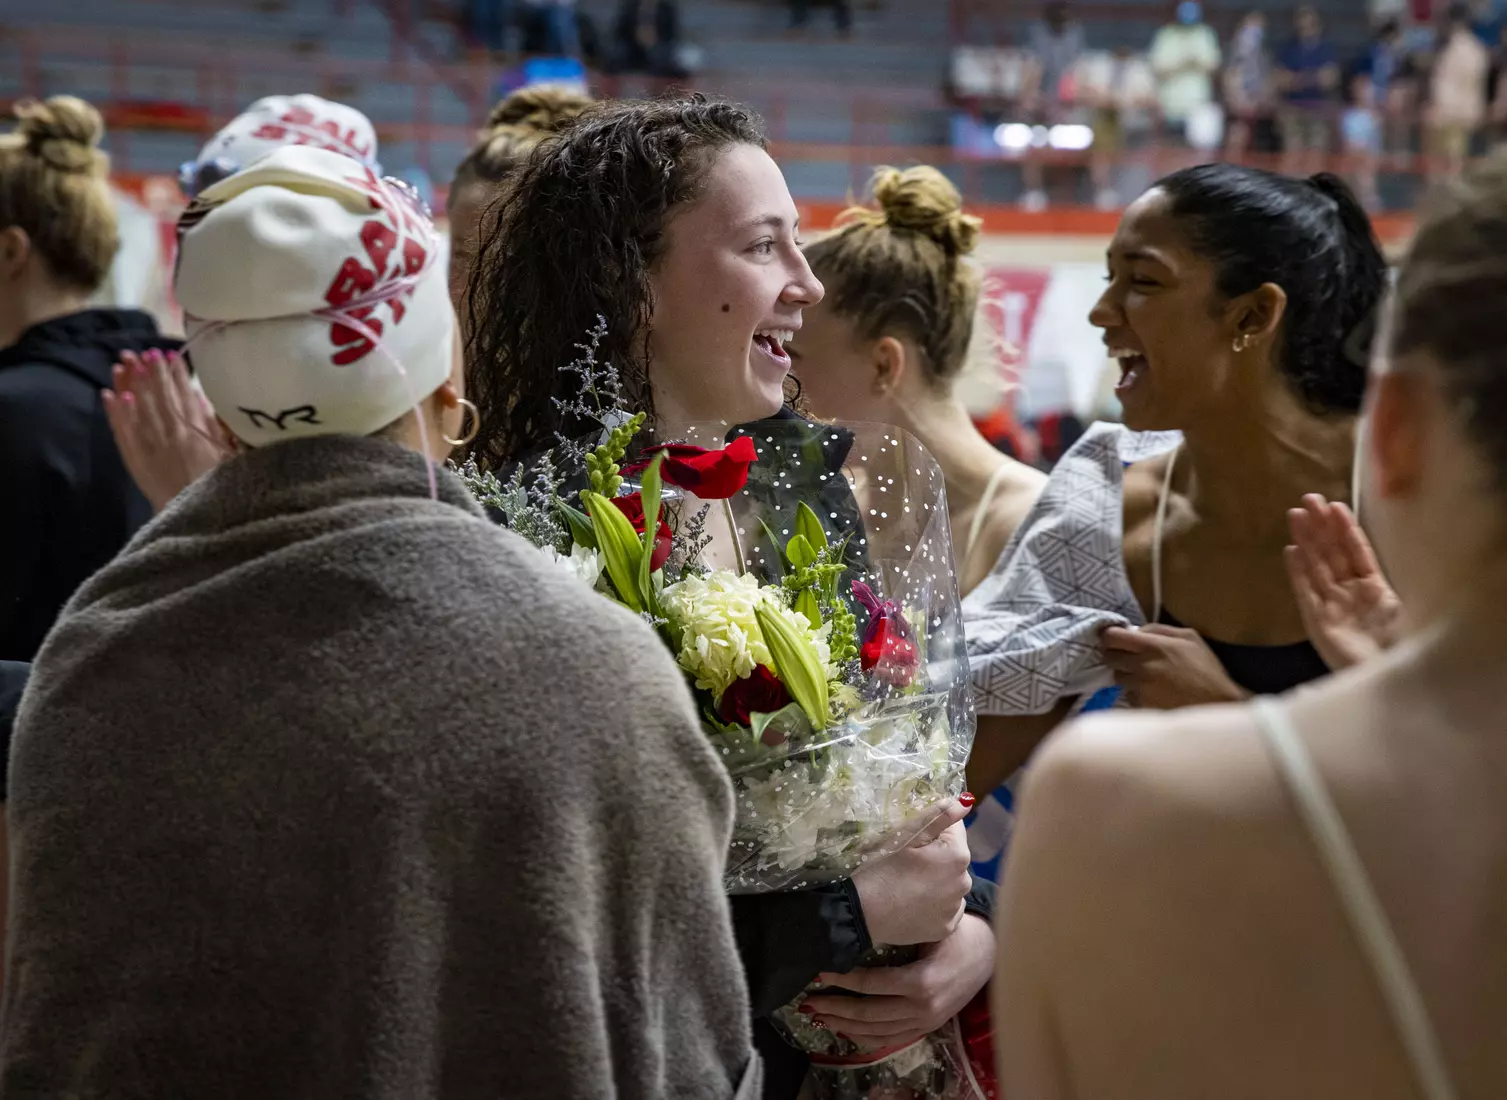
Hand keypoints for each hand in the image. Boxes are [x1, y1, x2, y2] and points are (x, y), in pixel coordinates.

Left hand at [103, 349, 234, 511]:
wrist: (199, 521)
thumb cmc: (222, 488)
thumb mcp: (231, 454)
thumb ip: (216, 426)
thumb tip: (200, 398)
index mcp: (196, 431)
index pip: (182, 394)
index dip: (174, 373)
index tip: (168, 354)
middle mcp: (170, 434)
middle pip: (156, 396)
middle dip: (149, 371)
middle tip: (142, 351)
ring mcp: (149, 446)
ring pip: (136, 407)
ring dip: (129, 383)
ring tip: (123, 362)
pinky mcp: (135, 461)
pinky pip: (122, 432)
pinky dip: (115, 412)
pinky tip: (110, 394)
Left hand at [799, 914, 993, 1050]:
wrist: (992, 952)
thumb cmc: (959, 932)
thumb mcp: (931, 927)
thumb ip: (898, 932)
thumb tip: (856, 924)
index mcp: (921, 981)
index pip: (871, 985)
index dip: (841, 980)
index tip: (818, 973)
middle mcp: (922, 1008)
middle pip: (867, 1013)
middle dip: (833, 1007)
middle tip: (807, 1000)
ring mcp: (925, 1022)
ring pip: (876, 1031)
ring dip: (843, 1024)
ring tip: (818, 1015)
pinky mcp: (926, 1028)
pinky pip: (890, 1039)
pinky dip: (864, 1037)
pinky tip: (844, 1029)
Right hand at [852, 800, 970, 946]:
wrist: (862, 912)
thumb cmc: (881, 867)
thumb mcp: (905, 836)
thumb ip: (938, 817)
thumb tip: (965, 802)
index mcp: (957, 855)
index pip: (954, 829)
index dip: (932, 830)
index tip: (911, 839)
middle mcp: (965, 882)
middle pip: (953, 858)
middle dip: (937, 855)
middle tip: (906, 862)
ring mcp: (956, 908)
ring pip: (950, 883)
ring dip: (937, 879)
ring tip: (908, 883)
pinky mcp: (947, 929)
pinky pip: (946, 907)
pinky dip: (934, 903)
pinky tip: (913, 902)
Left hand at [1101, 624, 1245, 708]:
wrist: (1217, 705)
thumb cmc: (1206, 669)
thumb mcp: (1189, 638)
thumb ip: (1159, 630)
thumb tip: (1136, 630)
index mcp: (1153, 646)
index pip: (1113, 637)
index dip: (1109, 637)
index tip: (1114, 639)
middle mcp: (1141, 666)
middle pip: (1109, 658)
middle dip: (1116, 656)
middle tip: (1128, 658)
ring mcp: (1140, 688)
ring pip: (1118, 678)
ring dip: (1126, 676)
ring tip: (1145, 677)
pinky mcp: (1141, 705)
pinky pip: (1128, 696)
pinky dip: (1136, 693)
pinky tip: (1153, 693)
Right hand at [1284, 494, 1403, 670]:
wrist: (1385, 682)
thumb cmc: (1401, 649)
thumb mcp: (1404, 610)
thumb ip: (1390, 585)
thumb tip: (1377, 556)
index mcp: (1375, 589)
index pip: (1357, 552)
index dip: (1346, 529)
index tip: (1335, 505)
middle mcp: (1351, 594)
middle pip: (1333, 554)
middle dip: (1321, 527)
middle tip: (1307, 500)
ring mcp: (1332, 607)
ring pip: (1317, 567)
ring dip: (1306, 541)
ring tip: (1295, 515)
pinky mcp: (1316, 622)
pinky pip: (1304, 592)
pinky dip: (1297, 572)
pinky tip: (1291, 551)